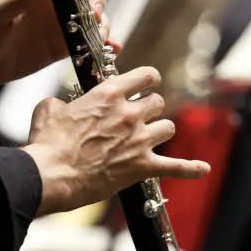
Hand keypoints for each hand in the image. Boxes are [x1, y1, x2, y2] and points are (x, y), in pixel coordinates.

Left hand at [0, 0, 118, 93]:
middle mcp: (55, 5)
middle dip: (98, 0)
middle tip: (96, 13)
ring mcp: (63, 27)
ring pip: (94, 19)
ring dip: (104, 24)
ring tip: (102, 36)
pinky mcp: (65, 48)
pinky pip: (89, 44)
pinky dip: (104, 45)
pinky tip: (114, 49)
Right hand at [22, 66, 210, 215]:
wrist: (51, 175)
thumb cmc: (47, 143)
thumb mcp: (48, 110)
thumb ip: (59, 102)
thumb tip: (59, 105)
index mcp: (109, 94)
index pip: (145, 75)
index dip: (149, 78)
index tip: (148, 82)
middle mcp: (129, 113)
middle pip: (158, 102)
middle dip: (150, 108)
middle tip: (138, 117)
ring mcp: (139, 140)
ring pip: (168, 127)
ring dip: (159, 131)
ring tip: (150, 137)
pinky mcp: (142, 166)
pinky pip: (175, 166)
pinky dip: (190, 168)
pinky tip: (202, 168)